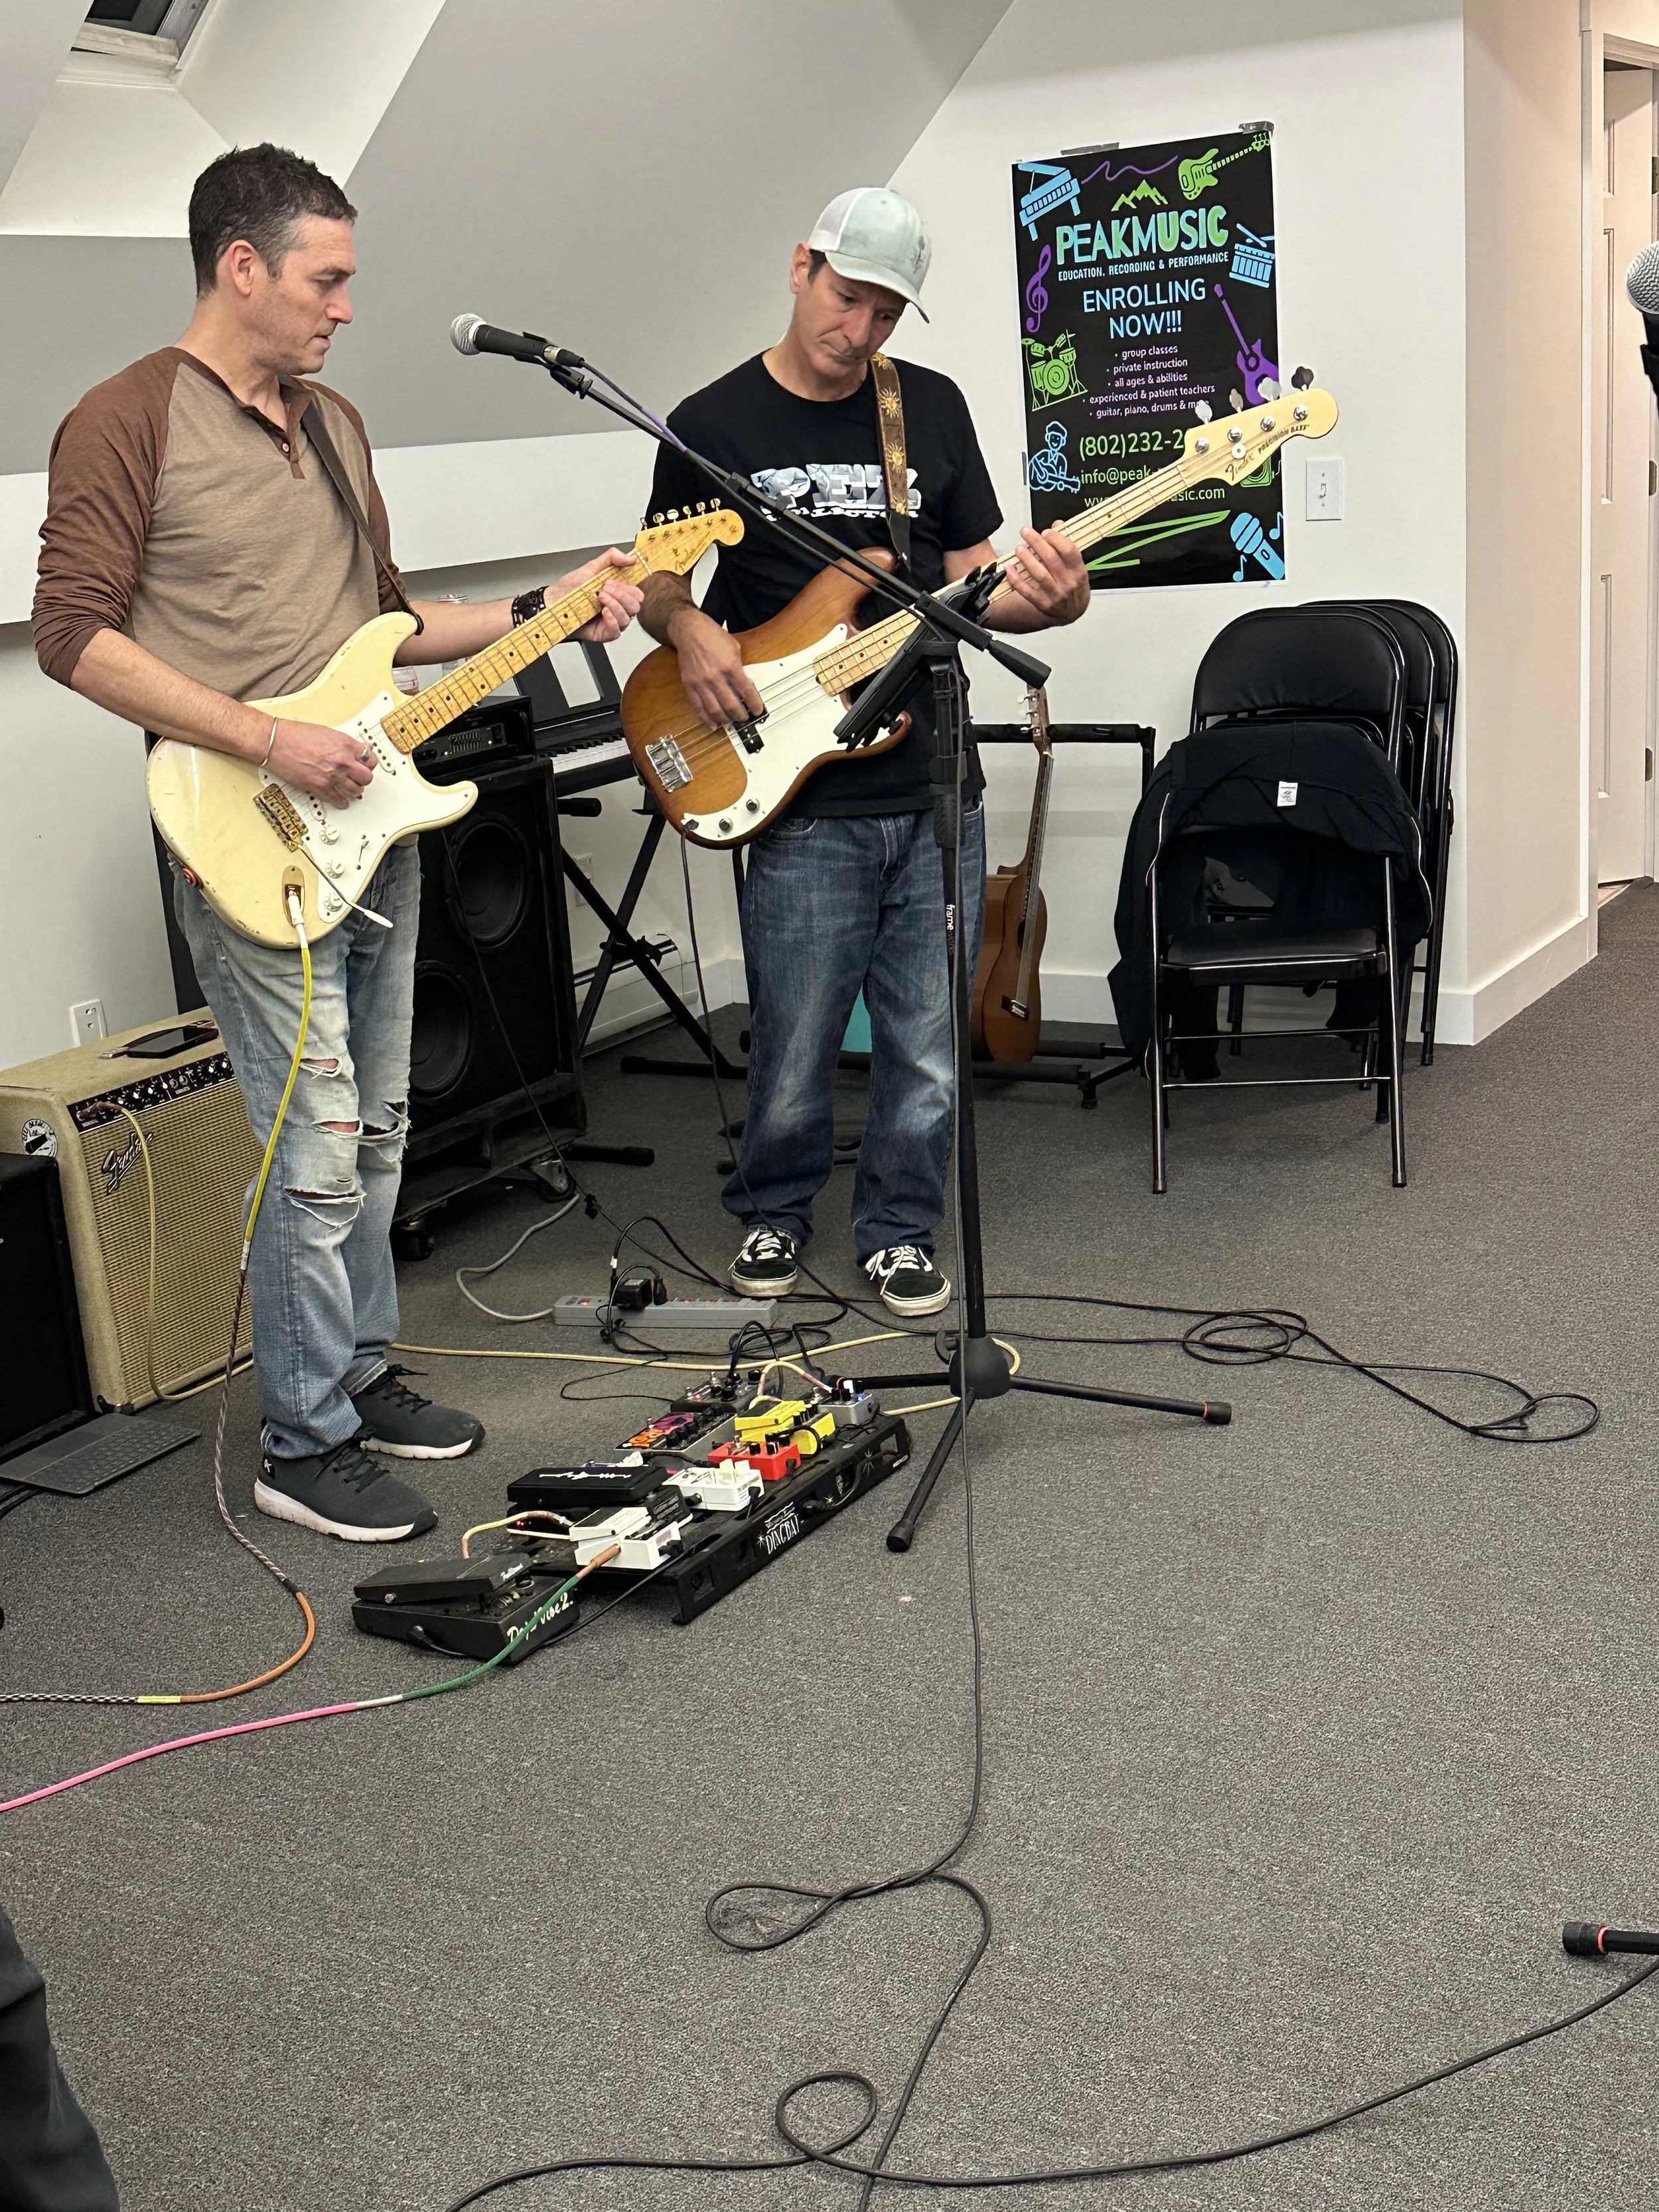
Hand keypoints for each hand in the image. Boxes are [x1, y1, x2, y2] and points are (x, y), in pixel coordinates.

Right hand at [267, 719, 374, 806]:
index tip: (367, 765)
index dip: (369, 763)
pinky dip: (341, 802)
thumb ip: (344, 743)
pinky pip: (338, 800)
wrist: (275, 742)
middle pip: (367, 777)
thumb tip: (357, 748)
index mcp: (345, 745)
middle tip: (359, 778)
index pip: (370, 759)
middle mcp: (342, 761)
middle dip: (363, 778)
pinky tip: (341, 800)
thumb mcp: (326, 732)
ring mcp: (332, 776)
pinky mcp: (320, 787)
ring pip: (356, 791)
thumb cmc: (294, 734)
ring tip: (351, 789)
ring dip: (354, 790)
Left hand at [559, 547, 644, 644]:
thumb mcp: (591, 568)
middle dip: (621, 595)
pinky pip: (617, 630)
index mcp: (617, 593)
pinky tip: (603, 612)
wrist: (553, 603)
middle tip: (604, 589)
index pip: (637, 593)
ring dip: (615, 605)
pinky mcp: (604, 633)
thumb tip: (631, 558)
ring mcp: (611, 621)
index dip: (628, 587)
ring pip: (628, 618)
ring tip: (600, 598)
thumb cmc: (569, 589)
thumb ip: (611, 558)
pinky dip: (612, 620)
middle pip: (635, 606)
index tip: (612, 581)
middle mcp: (617, 607)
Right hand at [666, 605, 764, 726]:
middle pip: (731, 705)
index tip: (757, 711)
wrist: (689, 630)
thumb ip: (739, 668)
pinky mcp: (689, 685)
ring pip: (715, 710)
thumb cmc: (712, 636)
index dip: (754, 704)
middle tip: (744, 718)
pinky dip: (706, 718)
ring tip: (731, 722)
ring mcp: (701, 683)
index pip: (746, 691)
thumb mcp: (734, 648)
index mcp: (730, 666)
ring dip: (725, 720)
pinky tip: (713, 724)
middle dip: (740, 715)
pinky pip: (698, 707)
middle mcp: (715, 677)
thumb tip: (744, 685)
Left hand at [1003, 525, 1090, 624]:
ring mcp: (1055, 595)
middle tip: (1025, 532)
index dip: (1056, 538)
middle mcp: (1068, 583)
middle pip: (1051, 559)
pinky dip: (1016, 579)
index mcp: (1078, 571)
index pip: (1069, 550)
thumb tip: (1056, 525)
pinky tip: (1009, 568)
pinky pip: (1026, 591)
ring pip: (1039, 574)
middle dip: (1036, 542)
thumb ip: (1066, 545)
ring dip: (1027, 559)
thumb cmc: (1074, 585)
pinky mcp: (1043, 604)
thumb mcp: (1077, 566)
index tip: (1046, 532)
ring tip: (1019, 548)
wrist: (1073, 613)